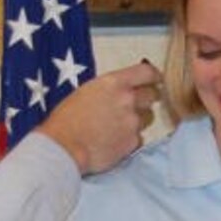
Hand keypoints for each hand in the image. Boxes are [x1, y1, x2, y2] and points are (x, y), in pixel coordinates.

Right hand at [34, 59, 162, 174]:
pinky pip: (138, 139)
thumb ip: (109, 90)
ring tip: (117, 127)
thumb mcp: (86, 92)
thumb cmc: (66, 121)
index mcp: (114, 82)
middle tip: (134, 106)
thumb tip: (120, 92)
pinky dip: (129, 140)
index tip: (156, 80)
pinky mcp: (132, 142)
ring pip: (147, 118)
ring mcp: (132, 122)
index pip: (147, 73)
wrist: (64, 148)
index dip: (154, 76)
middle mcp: (127, 99)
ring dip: (137, 121)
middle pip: (152, 95)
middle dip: (145, 100)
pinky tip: (113, 142)